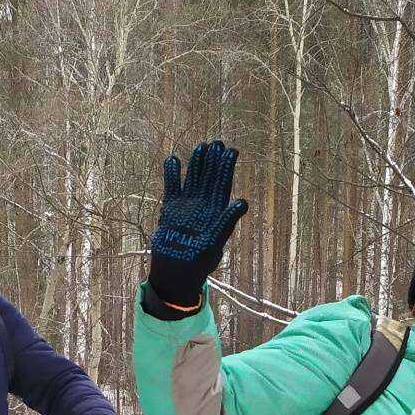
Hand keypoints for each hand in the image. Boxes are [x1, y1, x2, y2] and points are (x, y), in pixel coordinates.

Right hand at [147, 140, 248, 309]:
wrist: (177, 271)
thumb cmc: (200, 261)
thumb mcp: (216, 242)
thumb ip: (227, 221)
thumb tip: (243, 202)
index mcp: (215, 212)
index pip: (223, 185)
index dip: (227, 168)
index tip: (232, 151)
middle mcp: (202, 205)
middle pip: (209, 178)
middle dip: (214, 161)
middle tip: (217, 142)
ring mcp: (186, 206)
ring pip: (193, 180)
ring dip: (197, 164)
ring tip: (201, 146)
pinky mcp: (171, 210)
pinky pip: (172, 188)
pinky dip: (172, 175)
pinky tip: (173, 160)